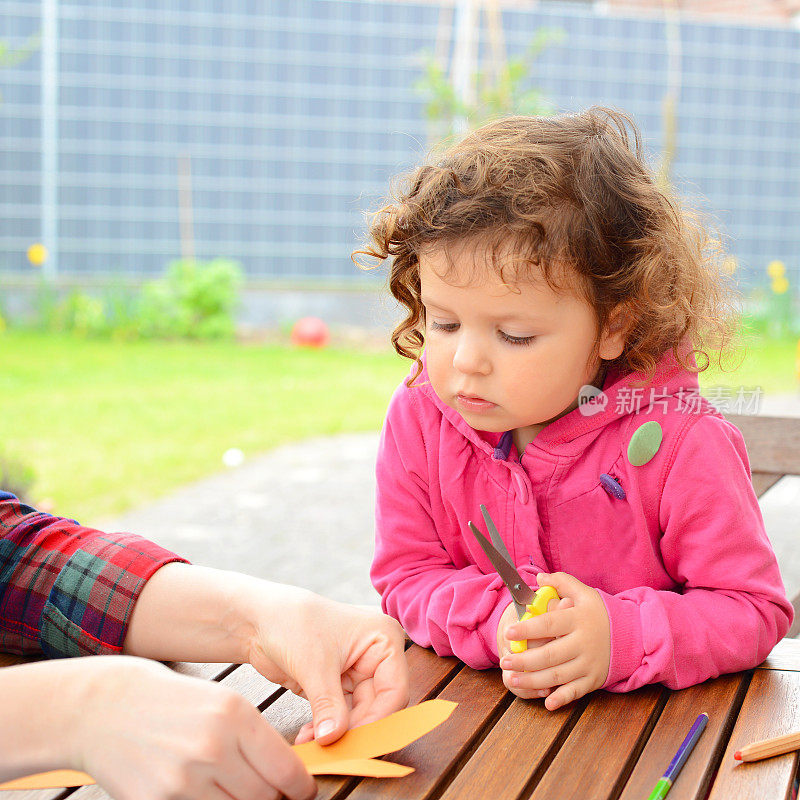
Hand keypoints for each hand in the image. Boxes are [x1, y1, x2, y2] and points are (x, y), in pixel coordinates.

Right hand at [75, 656, 315, 799]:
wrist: (107, 707)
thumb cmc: (170, 703)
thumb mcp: (221, 703)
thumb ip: (253, 738)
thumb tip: (286, 774)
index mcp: (236, 715)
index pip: (285, 769)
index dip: (300, 786)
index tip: (302, 790)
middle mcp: (214, 747)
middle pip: (265, 796)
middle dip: (272, 796)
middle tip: (269, 790)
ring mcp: (186, 778)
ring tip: (230, 785)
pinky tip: (204, 791)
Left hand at [244, 588, 409, 744]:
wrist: (259, 620)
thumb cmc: (292, 623)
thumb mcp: (314, 665)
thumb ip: (329, 705)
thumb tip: (334, 739)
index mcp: (384, 640)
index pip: (394, 690)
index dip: (377, 720)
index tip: (354, 743)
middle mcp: (376, 656)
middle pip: (378, 707)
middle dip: (354, 730)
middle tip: (333, 751)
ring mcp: (357, 672)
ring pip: (359, 715)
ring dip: (337, 733)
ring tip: (314, 745)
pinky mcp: (338, 686)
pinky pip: (340, 716)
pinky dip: (326, 729)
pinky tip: (308, 738)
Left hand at [499, 572, 610, 710]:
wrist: (632, 635)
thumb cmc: (600, 613)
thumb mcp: (584, 593)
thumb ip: (561, 582)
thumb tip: (539, 578)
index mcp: (578, 620)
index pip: (550, 624)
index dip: (528, 629)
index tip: (509, 632)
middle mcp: (584, 643)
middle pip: (550, 654)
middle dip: (524, 660)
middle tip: (505, 661)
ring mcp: (589, 664)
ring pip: (558, 676)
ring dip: (533, 680)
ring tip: (512, 679)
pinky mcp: (594, 680)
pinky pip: (576, 692)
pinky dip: (562, 698)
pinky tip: (546, 702)